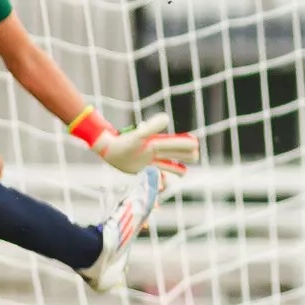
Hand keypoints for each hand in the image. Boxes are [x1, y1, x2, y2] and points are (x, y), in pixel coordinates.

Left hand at [78, 112, 200, 175]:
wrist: (109, 150)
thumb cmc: (124, 142)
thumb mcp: (140, 135)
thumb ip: (153, 127)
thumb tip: (167, 118)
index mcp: (158, 142)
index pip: (176, 144)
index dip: (186, 145)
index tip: (196, 146)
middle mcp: (155, 150)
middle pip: (175, 152)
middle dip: (185, 154)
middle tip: (195, 155)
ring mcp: (149, 159)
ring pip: (168, 164)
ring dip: (176, 168)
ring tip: (184, 172)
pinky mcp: (143, 167)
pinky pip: (156, 173)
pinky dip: (163, 179)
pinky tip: (164, 185)